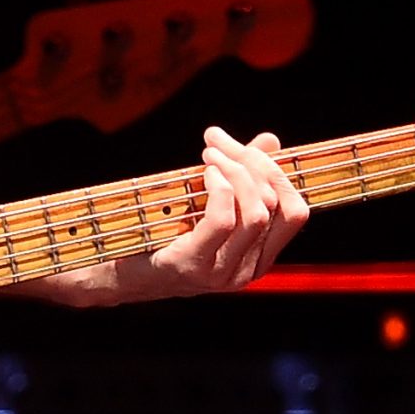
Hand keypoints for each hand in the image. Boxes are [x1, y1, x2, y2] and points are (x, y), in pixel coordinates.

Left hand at [141, 127, 307, 295]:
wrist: (119, 272)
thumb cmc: (163, 233)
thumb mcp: (207, 202)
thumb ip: (241, 175)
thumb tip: (270, 141)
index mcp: (260, 257)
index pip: (295, 211)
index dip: (277, 171)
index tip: (249, 145)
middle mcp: (249, 270)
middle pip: (276, 206)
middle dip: (252, 162)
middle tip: (218, 143)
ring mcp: (222, 273)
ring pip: (256, 213)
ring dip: (235, 171)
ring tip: (209, 155)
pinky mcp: (193, 265)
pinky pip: (222, 220)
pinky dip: (218, 187)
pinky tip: (204, 174)